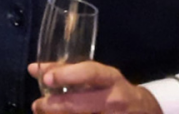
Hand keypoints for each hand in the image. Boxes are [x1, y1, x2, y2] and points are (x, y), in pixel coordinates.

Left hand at [28, 61, 162, 113]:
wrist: (146, 111)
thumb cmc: (112, 89)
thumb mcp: (95, 76)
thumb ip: (64, 71)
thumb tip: (33, 69)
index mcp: (110, 79)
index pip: (90, 73)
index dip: (68, 74)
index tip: (47, 78)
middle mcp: (115, 99)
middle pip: (81, 104)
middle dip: (55, 105)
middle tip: (37, 105)